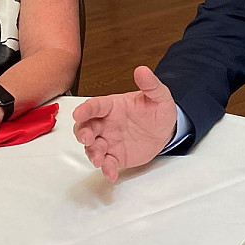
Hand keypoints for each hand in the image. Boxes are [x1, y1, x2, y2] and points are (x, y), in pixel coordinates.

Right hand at [72, 66, 177, 180]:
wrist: (166, 130)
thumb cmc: (158, 110)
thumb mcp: (159, 96)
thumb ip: (150, 84)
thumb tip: (142, 70)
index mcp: (113, 106)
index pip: (95, 105)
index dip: (85, 109)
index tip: (78, 113)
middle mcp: (106, 123)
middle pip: (85, 127)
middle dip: (82, 133)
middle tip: (87, 138)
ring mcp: (109, 140)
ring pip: (92, 147)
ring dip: (92, 153)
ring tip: (99, 160)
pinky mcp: (115, 155)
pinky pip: (107, 163)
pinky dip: (106, 169)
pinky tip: (111, 173)